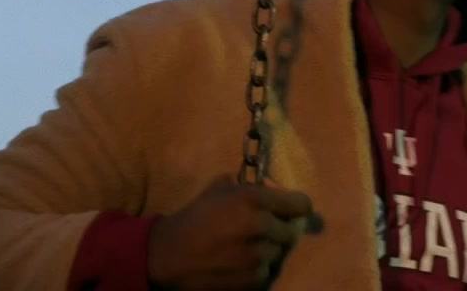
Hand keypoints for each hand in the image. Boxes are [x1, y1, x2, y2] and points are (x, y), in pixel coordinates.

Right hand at [147, 175, 314, 290]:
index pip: (300, 204)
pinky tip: (239, 264)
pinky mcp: (253, 280)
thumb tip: (268, 188)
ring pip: (279, 253)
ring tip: (246, 250)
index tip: (293, 211)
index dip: (297, 207)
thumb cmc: (192, 218)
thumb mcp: (217, 190)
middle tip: (262, 233)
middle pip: (291, 231)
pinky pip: (267, 272)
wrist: (166, 257)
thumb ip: (246, 187)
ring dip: (267, 251)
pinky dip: (257, 270)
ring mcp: (258, 255)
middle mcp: (261, 225)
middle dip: (279, 231)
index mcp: (253, 199)